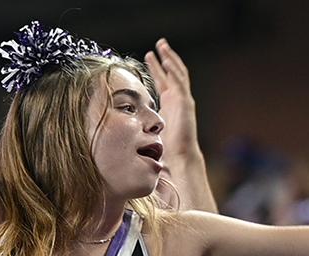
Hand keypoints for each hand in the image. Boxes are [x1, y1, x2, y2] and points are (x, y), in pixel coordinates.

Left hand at [145, 39, 197, 160]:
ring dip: (169, 58)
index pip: (162, 81)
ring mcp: (183, 99)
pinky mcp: (185, 102)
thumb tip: (123, 127)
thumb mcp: (150, 130)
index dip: (156, 69)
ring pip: (177, 73)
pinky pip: (180, 81)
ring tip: (162, 46)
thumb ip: (141, 122)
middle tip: (157, 45)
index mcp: (170, 104)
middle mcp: (177, 99)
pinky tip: (167, 59)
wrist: (180, 156)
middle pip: (171, 73)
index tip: (147, 57)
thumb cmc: (167, 148)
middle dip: (164, 58)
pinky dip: (173, 69)